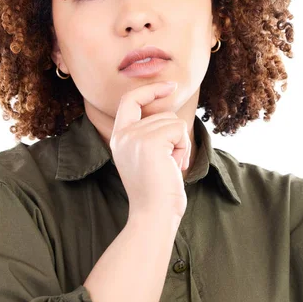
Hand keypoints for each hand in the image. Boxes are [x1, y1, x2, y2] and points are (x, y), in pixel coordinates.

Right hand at [110, 81, 189, 218]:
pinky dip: (183, 147)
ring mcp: (134, 137)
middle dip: (174, 136)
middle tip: (167, 163)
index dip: (150, 90)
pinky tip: (174, 167)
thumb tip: (169, 111)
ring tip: (169, 167)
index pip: (129, 100)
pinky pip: (179, 129)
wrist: (154, 215)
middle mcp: (123, 134)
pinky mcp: (150, 141)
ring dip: (180, 144)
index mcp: (118, 137)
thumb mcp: (147, 156)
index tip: (170, 86)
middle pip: (161, 114)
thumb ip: (150, 133)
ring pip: (173, 121)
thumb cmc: (157, 191)